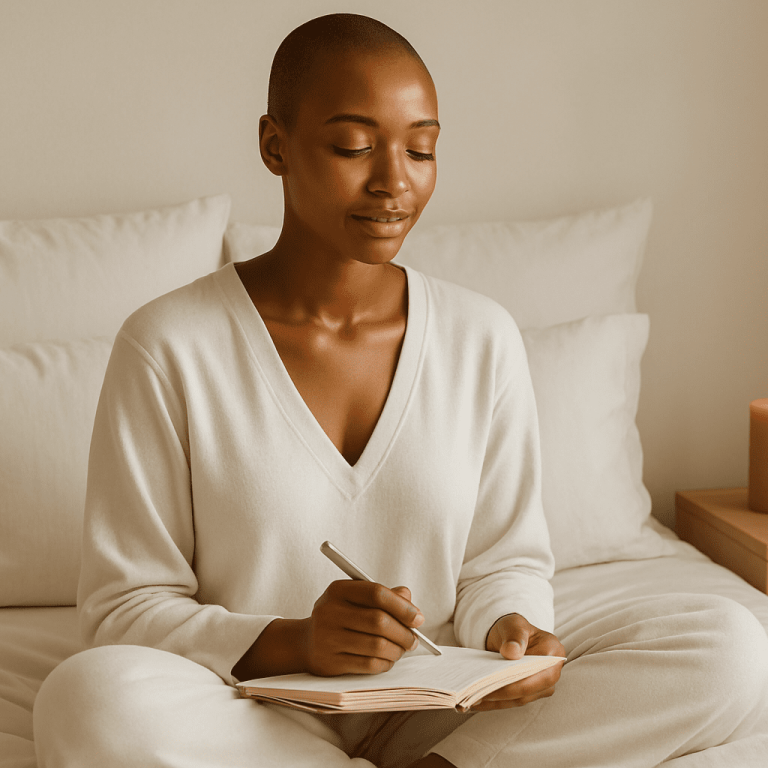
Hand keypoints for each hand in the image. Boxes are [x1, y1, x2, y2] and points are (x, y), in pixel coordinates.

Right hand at [302, 581, 424, 676]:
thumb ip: (384, 595)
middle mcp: (329, 611)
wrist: (305, 642)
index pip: (376, 593)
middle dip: (403, 632)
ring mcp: (327, 638)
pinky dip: (385, 663)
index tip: (418, 617)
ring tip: (402, 649)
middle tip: (414, 638)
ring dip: (397, 649)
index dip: (402, 606)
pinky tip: (388, 659)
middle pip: (378, 621)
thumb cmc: (340, 617)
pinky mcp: (330, 662)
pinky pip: (368, 665)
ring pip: (376, 645)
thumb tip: (408, 598)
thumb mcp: (356, 598)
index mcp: (338, 590)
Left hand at [473, 613, 564, 710]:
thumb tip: (511, 652)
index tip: (491, 683)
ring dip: (495, 702)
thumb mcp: (513, 625)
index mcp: (554, 652)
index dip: (513, 682)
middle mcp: (552, 672)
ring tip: (473, 699)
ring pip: (518, 699)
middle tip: (477, 694)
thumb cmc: (514, 629)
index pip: (534, 673)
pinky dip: (494, 702)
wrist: (511, 636)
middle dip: (501, 694)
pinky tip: (477, 702)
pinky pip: (511, 701)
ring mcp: (542, 686)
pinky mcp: (529, 694)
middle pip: (526, 690)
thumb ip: (515, 636)